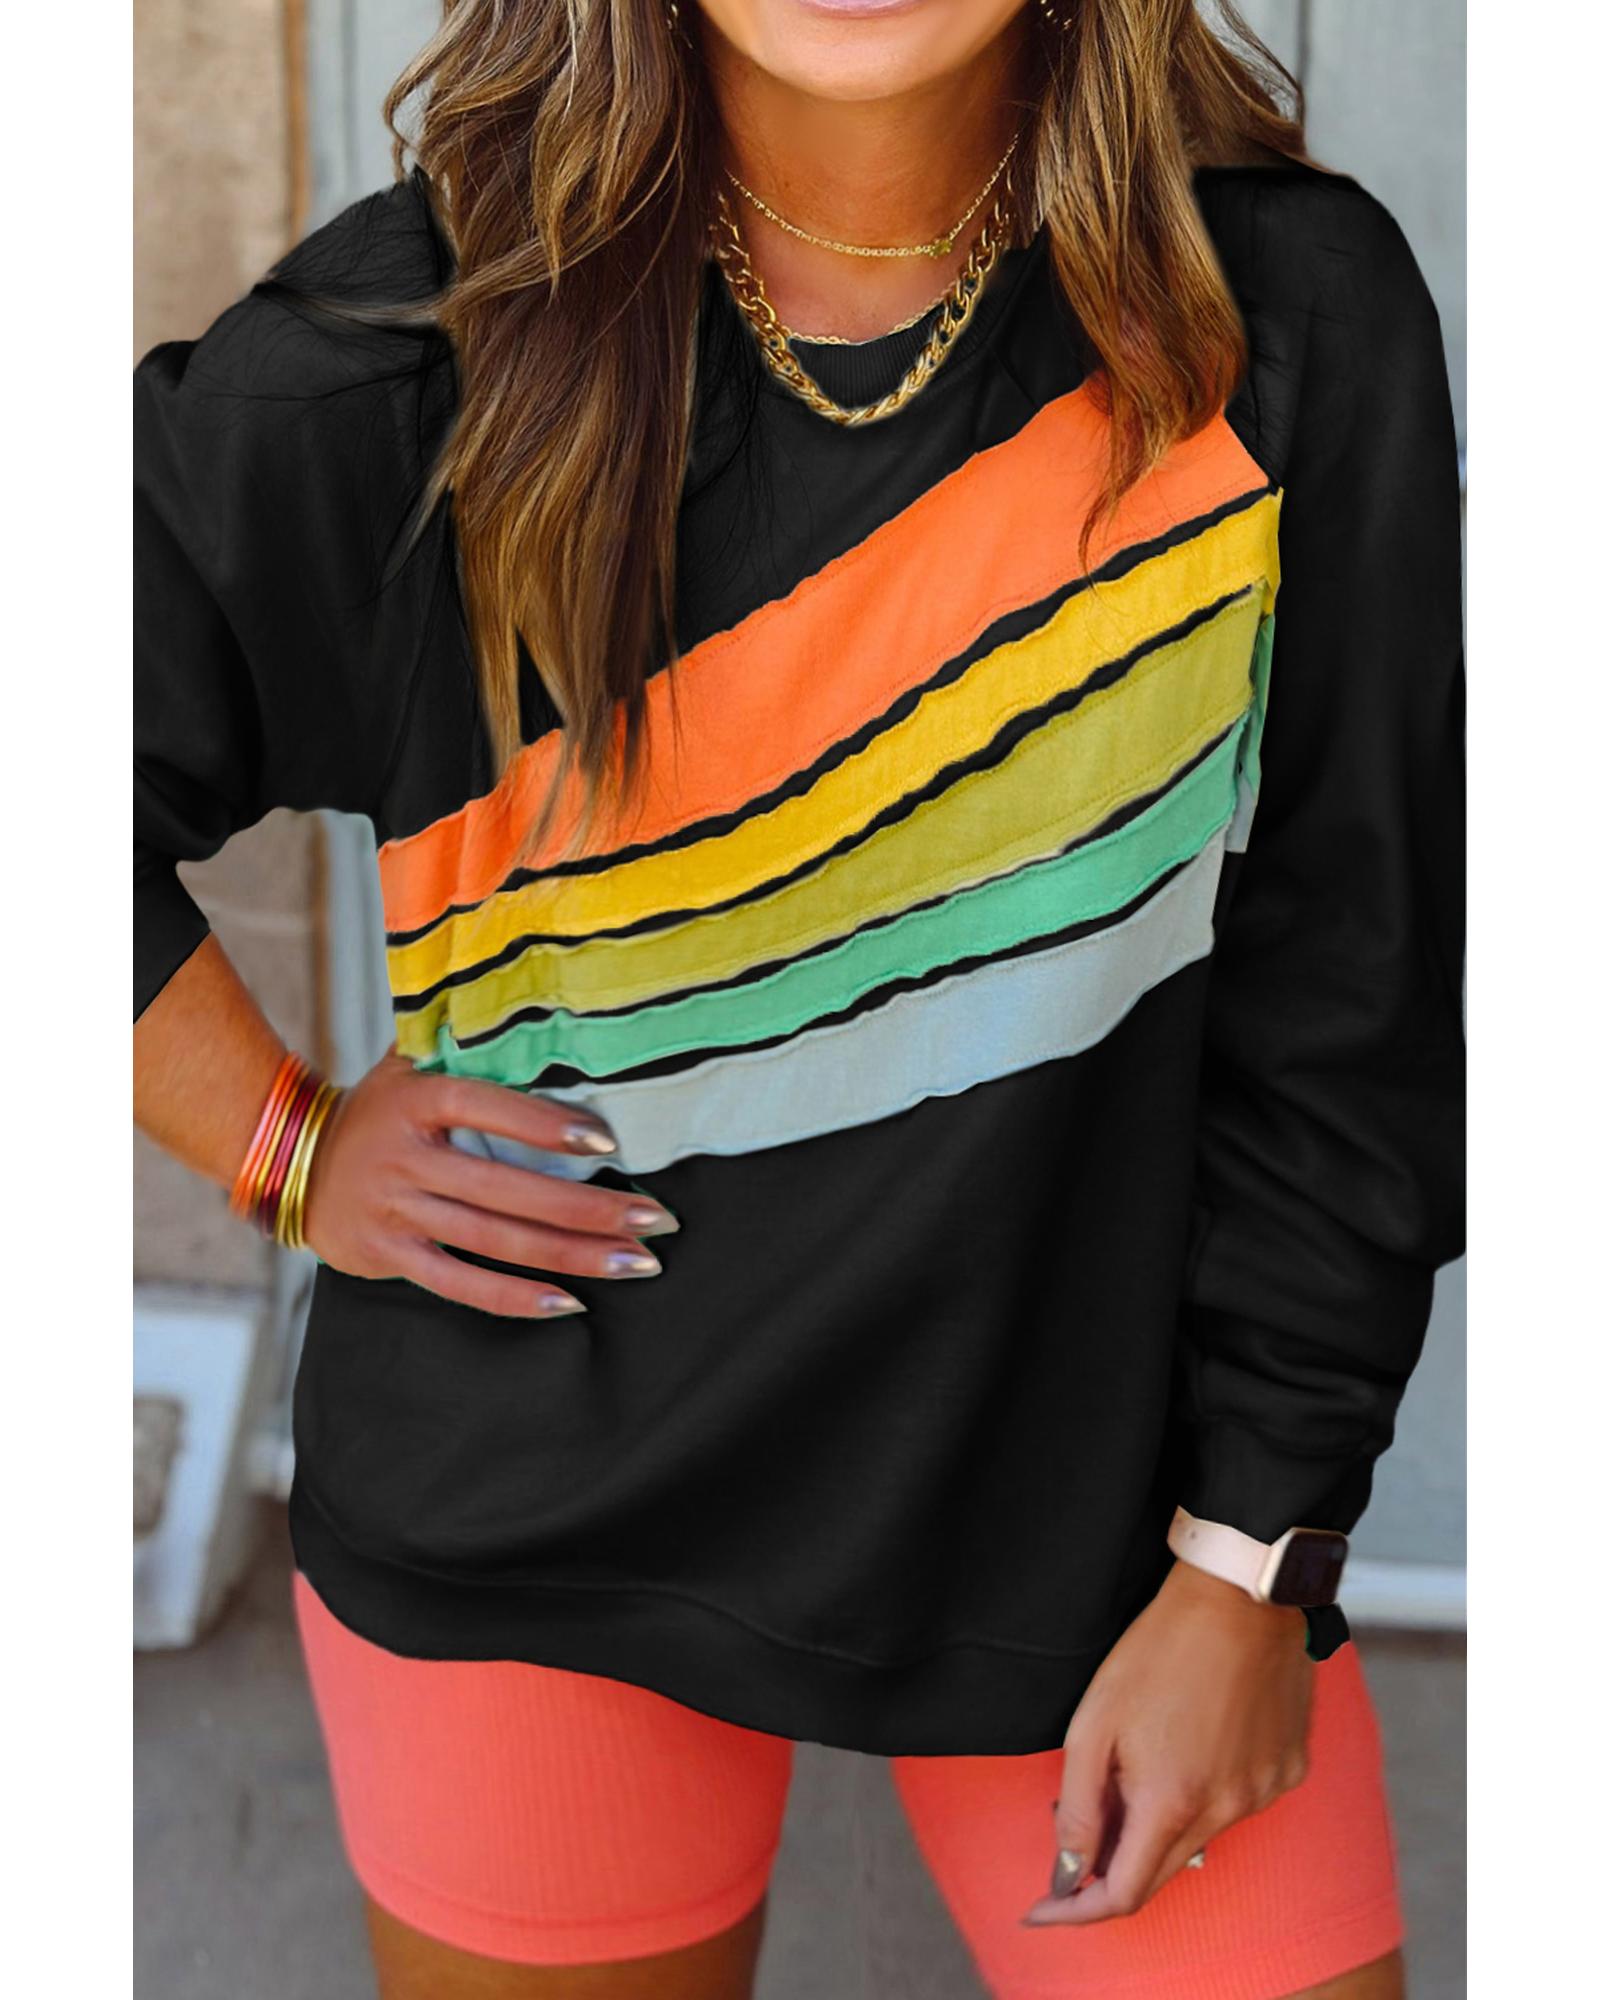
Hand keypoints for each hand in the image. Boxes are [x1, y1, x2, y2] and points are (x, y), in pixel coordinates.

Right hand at [301, 1048, 675, 1317]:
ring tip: (637, 1262)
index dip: (545, 1127)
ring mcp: (396, 1210)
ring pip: (496, 1241)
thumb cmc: (377, 1107)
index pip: (489, 1109)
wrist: (287, 1157)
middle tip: (657, 1220)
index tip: (608, 1142)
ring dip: (573, 1256)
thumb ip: (466, 1048)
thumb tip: (547, 1019)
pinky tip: (568, 1302)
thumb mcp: (408, 1064)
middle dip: (591, 1209)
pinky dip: (514, 1297)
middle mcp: (407, 1157)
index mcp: (418, 1100)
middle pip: (510, 1190)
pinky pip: (460, 1284)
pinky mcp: (388, 1255)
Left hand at [1024, 1559, 1311, 1924]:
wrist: (1240, 1597)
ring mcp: (1265, 1792)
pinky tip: (1192, 1740)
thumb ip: (1080, 1806)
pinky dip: (1205, 1791)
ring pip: (1200, 1836)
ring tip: (1140, 1758)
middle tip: (1076, 1833)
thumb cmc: (1159, 1648)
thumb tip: (1067, 1872)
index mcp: (1173, 1801)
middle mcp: (1227, 1810)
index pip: (1123, 1895)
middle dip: (1113, 1866)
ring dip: (1162, 1819)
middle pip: (1161, 1871)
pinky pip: (1237, 1802)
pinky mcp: (1290, 1769)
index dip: (1077, 1910)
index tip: (1042, 1907)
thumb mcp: (1094, 1723)